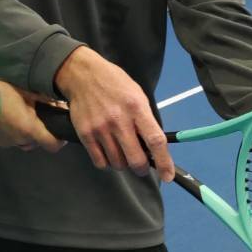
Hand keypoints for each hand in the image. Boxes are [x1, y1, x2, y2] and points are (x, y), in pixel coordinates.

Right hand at [0, 80, 66, 153]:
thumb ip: (44, 99)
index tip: (61, 131)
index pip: (53, 145)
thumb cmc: (3, 94)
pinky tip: (13, 118)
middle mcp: (22, 140)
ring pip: (27, 141)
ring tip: (26, 116)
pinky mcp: (1, 142)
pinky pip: (15, 139)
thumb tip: (59, 104)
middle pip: (39, 142)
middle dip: (43, 131)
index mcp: (31, 129)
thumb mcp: (27, 92)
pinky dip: (18, 132)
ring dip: (29, 132)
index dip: (60, 140)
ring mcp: (10, 143)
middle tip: (42, 116)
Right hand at [53, 47, 174, 180]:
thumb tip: (153, 146)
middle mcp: (119, 120)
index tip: (167, 175)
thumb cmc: (115, 84)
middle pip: (135, 159)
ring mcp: (101, 129)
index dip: (163, 162)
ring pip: (117, 163)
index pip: (155, 141)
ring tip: (121, 152)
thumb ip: (145, 119)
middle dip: (141, 168)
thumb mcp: (137, 95)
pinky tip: (107, 151)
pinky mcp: (85, 134)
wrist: (83, 75)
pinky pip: (100, 162)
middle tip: (140, 166)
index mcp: (137, 108)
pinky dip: (106, 162)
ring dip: (123, 164)